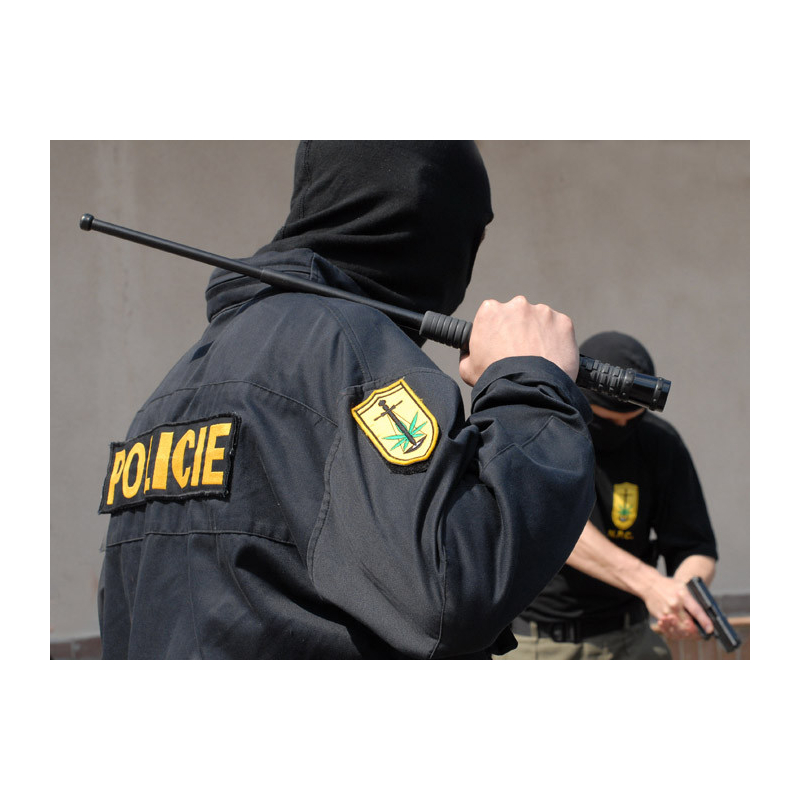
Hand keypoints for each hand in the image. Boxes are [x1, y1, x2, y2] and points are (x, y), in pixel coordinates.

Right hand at [458, 296, 579, 386]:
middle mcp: (517, 305)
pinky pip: (559, 330)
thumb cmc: (495, 378)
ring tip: (536, 359)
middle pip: (518, 314)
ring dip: (538, 335)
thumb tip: (469, 353)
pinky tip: (550, 358)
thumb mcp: (467, 368)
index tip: (500, 344)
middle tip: (519, 354)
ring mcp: (543, 312)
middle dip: (519, 330)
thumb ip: (467, 353)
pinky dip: (557, 341)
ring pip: (540, 321)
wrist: (527, 390)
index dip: (496, 330)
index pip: (492, 314)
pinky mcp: (563, 323)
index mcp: (491, 311)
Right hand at [642, 574, 713, 638]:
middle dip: (696, 632)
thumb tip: (704, 615)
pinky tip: (679, 633)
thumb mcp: (683, 587)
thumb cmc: (669, 586)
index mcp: (683, 595)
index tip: (710, 630)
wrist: (649, 584)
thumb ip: (693, 600)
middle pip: (688, 625)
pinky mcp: (659, 617)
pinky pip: (670, 630)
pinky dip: (676, 634)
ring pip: (679, 631)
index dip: (705, 622)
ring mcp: (666, 612)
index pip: (696, 611)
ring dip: (687, 635)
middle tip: (701, 634)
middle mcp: (674, 605)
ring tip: (691, 635)